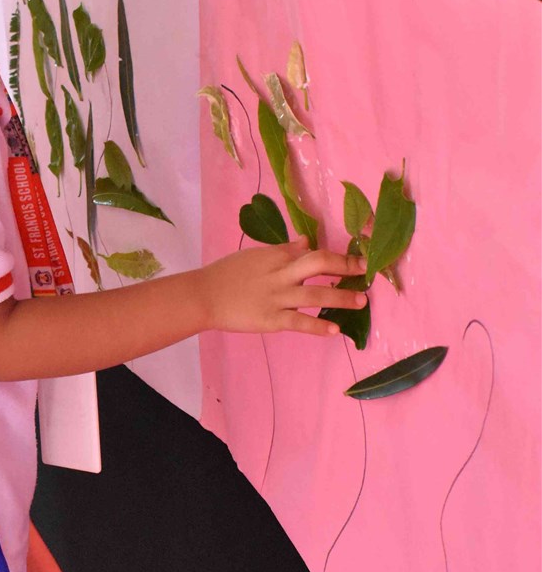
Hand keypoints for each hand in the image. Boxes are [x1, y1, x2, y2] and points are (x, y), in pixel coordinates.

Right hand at [199, 237, 367, 336]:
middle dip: (346, 267)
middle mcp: (281, 274)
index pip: (313, 252)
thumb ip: (283, 250)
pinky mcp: (271, 319)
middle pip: (319, 264)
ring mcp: (277, 298)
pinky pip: (299, 322)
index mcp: (277, 256)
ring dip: (341, 297)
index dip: (339, 256)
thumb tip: (307, 241)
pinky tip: (335, 330)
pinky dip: (318, 326)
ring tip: (361, 301)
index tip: (359, 259)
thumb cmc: (227, 274)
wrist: (203, 296)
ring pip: (315, 294)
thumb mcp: (255, 256)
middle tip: (366, 271)